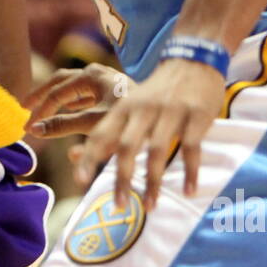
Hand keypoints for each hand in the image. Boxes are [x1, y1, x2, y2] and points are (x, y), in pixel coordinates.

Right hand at [25, 63, 126, 138]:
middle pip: (59, 80)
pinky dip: (70, 101)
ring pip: (70, 85)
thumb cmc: (131, 119)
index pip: (56, 92)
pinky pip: (82, 92)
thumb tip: (36, 130)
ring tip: (39, 109)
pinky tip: (65, 111)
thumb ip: (64, 126)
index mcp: (90, 77)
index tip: (28, 128)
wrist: (164, 117)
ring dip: (54, 97)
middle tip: (23, 107)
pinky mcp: (110, 91)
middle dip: (41, 94)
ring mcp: (103, 81)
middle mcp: (95, 74)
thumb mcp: (95, 124)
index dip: (40, 111)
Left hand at [73, 59, 224, 211]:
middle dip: (122, 177)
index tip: (79, 181)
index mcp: (123, 107)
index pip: (101, 134)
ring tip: (150, 205)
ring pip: (158, 151)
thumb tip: (70, 156)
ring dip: (153, 181)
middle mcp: (144, 109)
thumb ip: (104, 132)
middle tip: (118, 205)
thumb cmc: (154, 93)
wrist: (193, 61)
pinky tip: (187, 192)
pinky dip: (189, 172)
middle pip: (128, 146)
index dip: (89, 157)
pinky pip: (191, 148)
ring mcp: (171, 112)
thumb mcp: (126, 105)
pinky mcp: (196, 116)